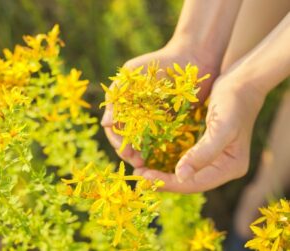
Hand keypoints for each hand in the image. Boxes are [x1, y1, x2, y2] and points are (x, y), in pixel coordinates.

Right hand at [101, 39, 218, 168]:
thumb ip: (116, 96)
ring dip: (144, 154)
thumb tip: (105, 124)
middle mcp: (138, 114)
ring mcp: (155, 119)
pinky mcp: (172, 122)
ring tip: (148, 162)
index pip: (116, 129)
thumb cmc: (158, 63)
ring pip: (145, 143)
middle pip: (130, 139)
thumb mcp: (131, 74)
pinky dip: (160, 149)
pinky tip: (162, 157)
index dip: (118, 142)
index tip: (126, 152)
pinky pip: (163, 139)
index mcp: (125, 105)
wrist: (192, 57)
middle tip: (138, 162)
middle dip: (130, 152)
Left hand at [134, 76, 264, 192]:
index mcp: (231, 167)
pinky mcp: (206, 148)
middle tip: (139, 176)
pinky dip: (168, 161)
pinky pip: (185, 159)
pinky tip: (152, 158)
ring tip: (142, 170)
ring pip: (186, 173)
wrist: (242, 82)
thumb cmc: (233, 103)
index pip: (196, 183)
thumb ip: (203, 154)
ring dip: (163, 173)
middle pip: (190, 181)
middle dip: (164, 181)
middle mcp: (222, 167)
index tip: (145, 178)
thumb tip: (181, 177)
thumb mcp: (221, 128)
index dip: (169, 183)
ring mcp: (215, 158)